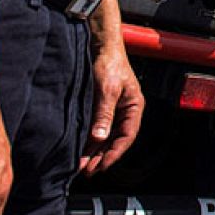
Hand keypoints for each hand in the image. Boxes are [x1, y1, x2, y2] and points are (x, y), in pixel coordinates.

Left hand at [79, 39, 143, 174]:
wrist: (99, 43)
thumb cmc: (109, 62)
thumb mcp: (107, 90)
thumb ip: (104, 114)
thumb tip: (99, 138)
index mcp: (134, 106)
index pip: (126, 136)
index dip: (114, 153)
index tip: (101, 166)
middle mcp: (124, 110)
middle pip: (114, 140)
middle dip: (101, 156)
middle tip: (87, 170)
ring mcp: (112, 109)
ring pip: (104, 136)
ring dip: (93, 150)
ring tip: (81, 165)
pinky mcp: (100, 106)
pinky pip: (96, 127)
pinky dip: (88, 139)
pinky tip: (80, 149)